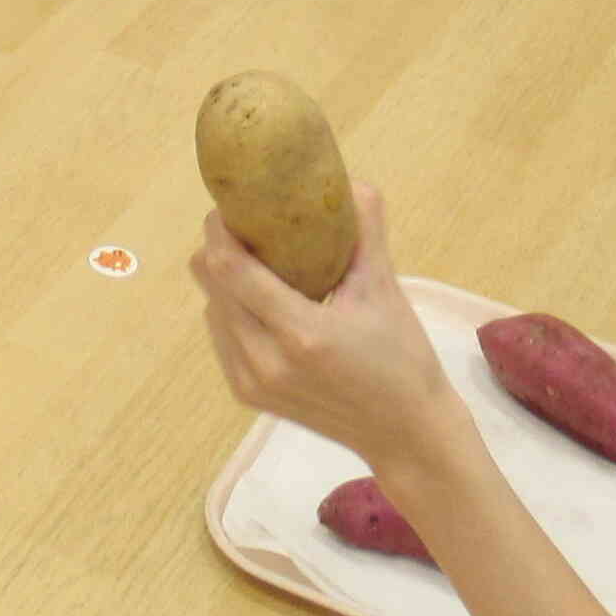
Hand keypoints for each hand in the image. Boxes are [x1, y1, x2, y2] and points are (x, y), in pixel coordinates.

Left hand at [193, 184, 458, 464]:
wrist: (404, 434)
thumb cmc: (401, 358)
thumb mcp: (385, 290)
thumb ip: (366, 231)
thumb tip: (355, 182)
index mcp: (300, 333)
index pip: (231, 269)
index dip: (219, 230)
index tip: (229, 205)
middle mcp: (265, 360)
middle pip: (211, 284)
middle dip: (219, 247)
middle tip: (246, 226)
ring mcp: (251, 382)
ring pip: (211, 309)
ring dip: (224, 279)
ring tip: (257, 262)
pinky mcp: (247, 395)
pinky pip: (221, 335)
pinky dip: (231, 310)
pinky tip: (261, 300)